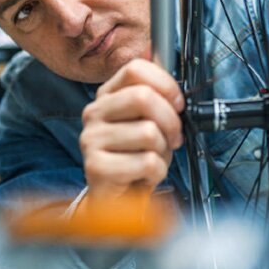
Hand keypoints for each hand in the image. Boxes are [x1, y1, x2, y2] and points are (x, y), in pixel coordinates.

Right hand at [80, 59, 183, 203]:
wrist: (119, 198)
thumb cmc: (137, 157)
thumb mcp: (149, 122)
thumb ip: (158, 100)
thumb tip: (174, 85)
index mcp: (107, 95)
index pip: (135, 69)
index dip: (166, 85)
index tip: (177, 104)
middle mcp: (94, 112)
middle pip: (143, 97)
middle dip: (170, 120)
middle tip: (173, 137)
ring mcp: (91, 139)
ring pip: (149, 132)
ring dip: (162, 151)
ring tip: (153, 159)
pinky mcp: (95, 166)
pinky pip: (146, 162)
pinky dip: (157, 172)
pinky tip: (145, 175)